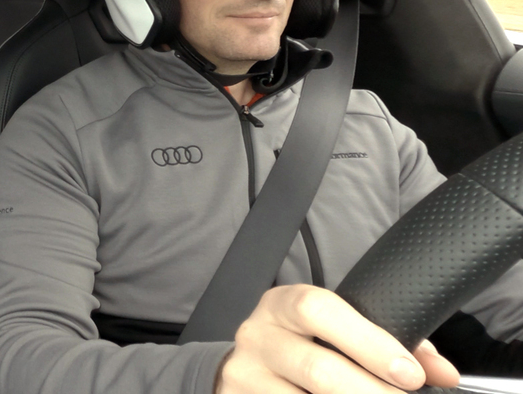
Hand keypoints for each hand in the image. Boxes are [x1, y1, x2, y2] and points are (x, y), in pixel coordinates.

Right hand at [216, 285, 459, 392]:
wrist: (247, 367)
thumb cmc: (305, 344)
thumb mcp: (339, 330)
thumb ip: (393, 342)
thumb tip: (443, 373)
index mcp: (283, 304)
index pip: (318, 310)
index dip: (368, 342)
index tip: (409, 374)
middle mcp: (258, 335)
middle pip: (317, 368)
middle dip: (370, 392)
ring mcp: (245, 374)